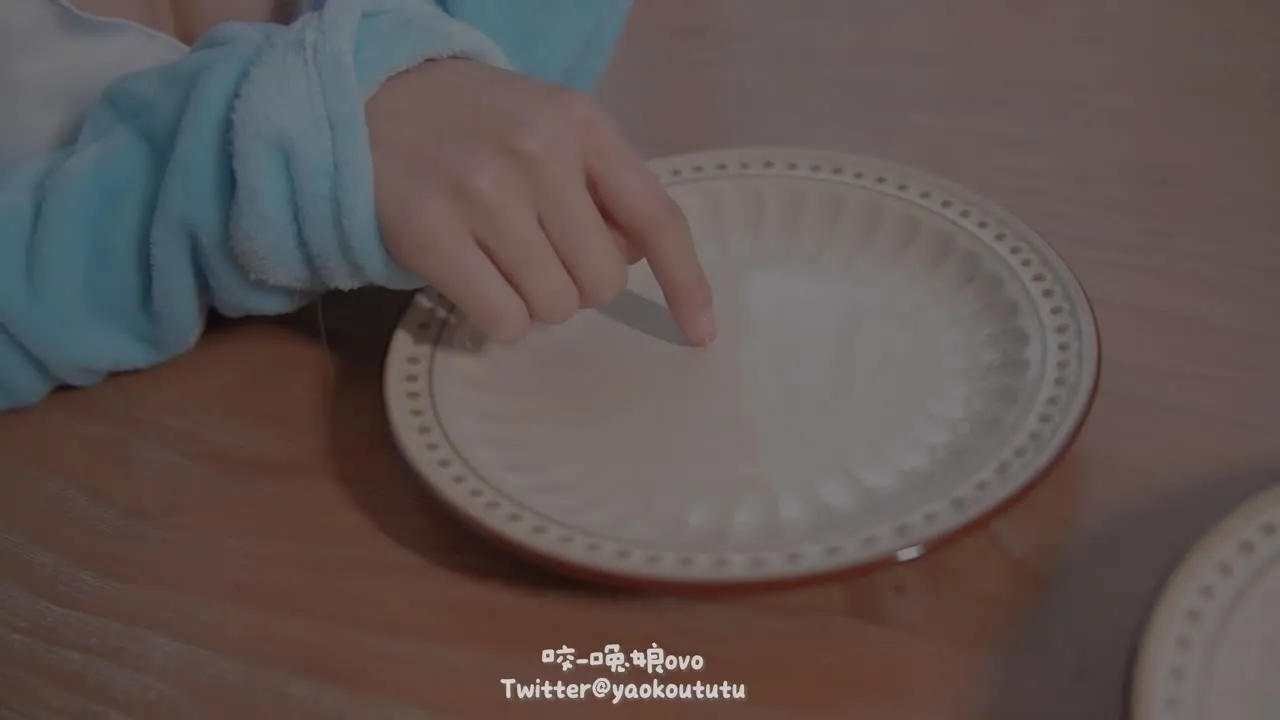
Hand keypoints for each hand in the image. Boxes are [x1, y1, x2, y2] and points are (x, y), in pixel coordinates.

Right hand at [366, 59, 715, 345]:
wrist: (372, 99)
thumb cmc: (477, 127)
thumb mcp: (551, 129)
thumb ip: (601, 187)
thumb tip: (637, 259)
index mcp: (580, 123)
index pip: (657, 217)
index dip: (686, 281)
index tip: (701, 331)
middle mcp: (536, 153)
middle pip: (603, 281)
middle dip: (579, 283)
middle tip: (540, 253)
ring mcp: (481, 192)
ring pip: (555, 307)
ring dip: (536, 302)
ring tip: (501, 259)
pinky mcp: (429, 232)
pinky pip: (504, 321)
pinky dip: (499, 321)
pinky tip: (478, 283)